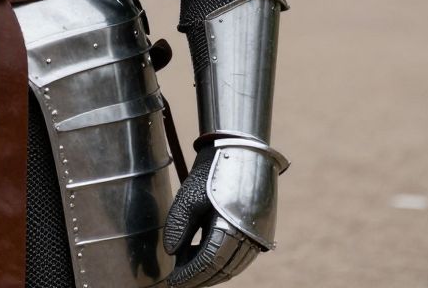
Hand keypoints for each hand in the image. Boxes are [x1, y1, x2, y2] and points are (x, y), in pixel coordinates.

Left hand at [163, 148, 261, 286]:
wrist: (241, 152)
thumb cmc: (214, 171)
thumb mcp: (190, 194)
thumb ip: (179, 225)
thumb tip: (170, 253)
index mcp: (232, 227)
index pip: (208, 262)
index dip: (189, 274)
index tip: (172, 281)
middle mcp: (249, 237)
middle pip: (221, 269)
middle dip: (198, 278)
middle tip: (177, 281)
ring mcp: (256, 237)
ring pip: (231, 266)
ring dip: (209, 273)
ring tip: (186, 271)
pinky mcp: (257, 233)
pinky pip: (238, 257)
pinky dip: (219, 262)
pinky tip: (200, 258)